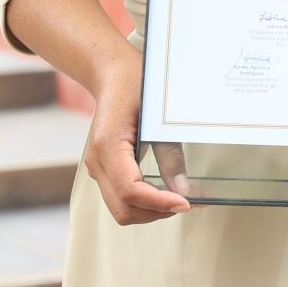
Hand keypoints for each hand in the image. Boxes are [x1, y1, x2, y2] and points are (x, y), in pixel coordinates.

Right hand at [83, 51, 190, 224]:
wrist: (111, 74)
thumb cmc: (136, 85)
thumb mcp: (158, 115)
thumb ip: (170, 154)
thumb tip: (182, 190)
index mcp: (108, 145)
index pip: (130, 190)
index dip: (159, 202)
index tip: (186, 204)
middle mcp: (97, 162)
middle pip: (124, 208)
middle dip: (157, 212)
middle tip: (190, 203)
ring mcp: (97, 168)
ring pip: (121, 208)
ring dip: (151, 211)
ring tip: (181, 199)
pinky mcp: (104, 169)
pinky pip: (120, 197)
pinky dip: (144, 202)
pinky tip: (166, 192)